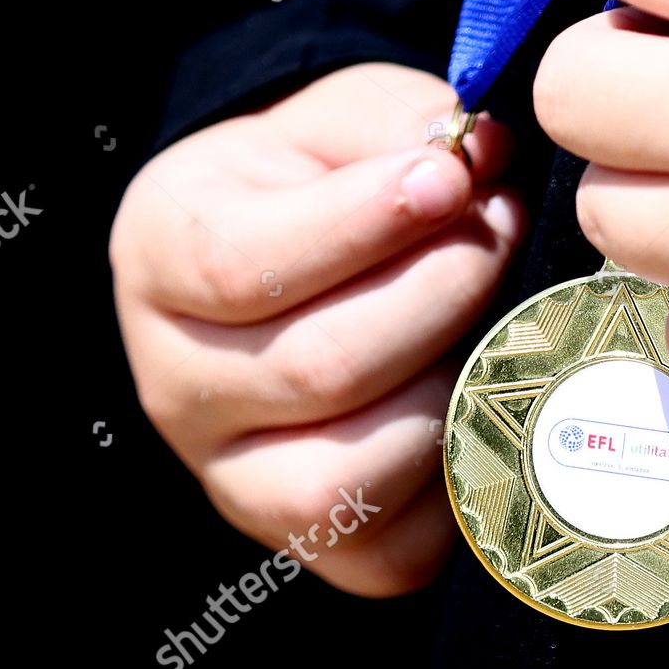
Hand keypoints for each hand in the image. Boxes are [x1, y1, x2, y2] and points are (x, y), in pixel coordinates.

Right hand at [110, 63, 526, 595]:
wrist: (303, 265)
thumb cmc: (324, 182)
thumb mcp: (340, 122)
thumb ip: (398, 127)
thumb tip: (477, 160)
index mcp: (162, 259)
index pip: (242, 266)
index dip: (364, 224)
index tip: (453, 178)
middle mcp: (177, 384)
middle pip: (317, 370)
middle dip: (442, 291)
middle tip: (504, 231)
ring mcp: (235, 477)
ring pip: (349, 474)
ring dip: (456, 385)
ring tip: (506, 312)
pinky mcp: (313, 543)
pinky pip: (392, 547)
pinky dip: (459, 478)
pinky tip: (493, 394)